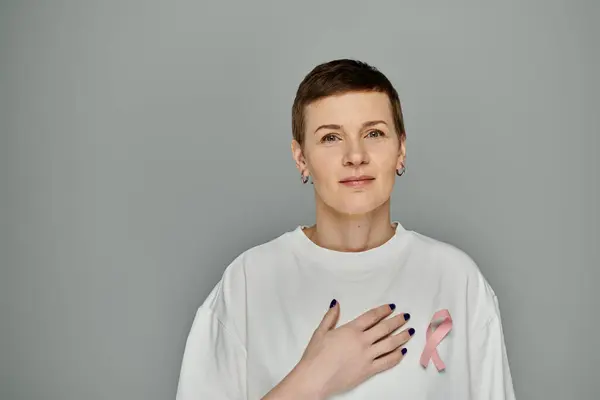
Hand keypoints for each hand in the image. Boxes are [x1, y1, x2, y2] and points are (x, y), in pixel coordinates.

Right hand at [295, 299, 413, 398]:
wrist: (315, 378)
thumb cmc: (315, 356)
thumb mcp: (320, 332)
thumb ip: (330, 317)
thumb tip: (336, 303)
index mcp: (351, 330)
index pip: (372, 316)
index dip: (383, 310)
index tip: (392, 307)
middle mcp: (362, 341)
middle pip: (384, 328)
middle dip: (397, 321)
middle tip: (406, 316)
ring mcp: (367, 356)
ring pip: (390, 344)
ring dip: (401, 337)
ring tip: (409, 332)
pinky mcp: (368, 370)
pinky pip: (387, 362)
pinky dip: (396, 356)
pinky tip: (402, 351)